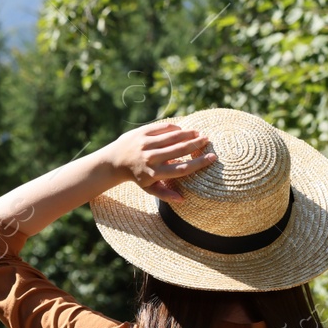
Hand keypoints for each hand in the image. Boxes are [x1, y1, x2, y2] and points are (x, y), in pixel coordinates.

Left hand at [101, 121, 216, 201]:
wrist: (114, 161)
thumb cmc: (137, 176)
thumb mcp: (149, 188)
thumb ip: (165, 194)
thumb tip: (183, 200)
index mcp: (154, 174)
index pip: (182, 169)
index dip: (199, 163)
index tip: (212, 157)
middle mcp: (150, 159)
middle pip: (180, 150)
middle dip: (196, 144)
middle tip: (207, 140)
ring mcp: (145, 144)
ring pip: (172, 136)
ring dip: (188, 134)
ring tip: (198, 133)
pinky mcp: (142, 132)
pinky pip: (162, 128)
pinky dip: (174, 128)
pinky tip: (182, 129)